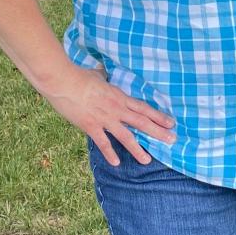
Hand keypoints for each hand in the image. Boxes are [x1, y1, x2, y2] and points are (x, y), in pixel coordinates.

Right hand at [39, 63, 175, 165]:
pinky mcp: (91, 126)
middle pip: (142, 122)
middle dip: (158, 132)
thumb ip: (102, 77)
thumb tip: (102, 71)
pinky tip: (116, 163)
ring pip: (126, 136)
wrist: (64, 81)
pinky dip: (109, 153)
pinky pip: (103, 142)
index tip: (171, 123)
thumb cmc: (79, 76)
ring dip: (137, 149)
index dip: (158, 116)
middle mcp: (116, 109)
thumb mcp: (96, 75)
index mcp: (120, 97)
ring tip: (147, 160)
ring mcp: (105, 119)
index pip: (144, 108)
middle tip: (172, 140)